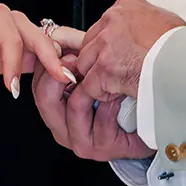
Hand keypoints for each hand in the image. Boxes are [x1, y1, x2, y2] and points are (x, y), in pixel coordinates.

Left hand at [0, 4, 76, 98]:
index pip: (12, 40)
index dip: (13, 64)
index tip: (11, 87)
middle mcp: (14, 21)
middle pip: (39, 39)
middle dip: (52, 59)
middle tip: (63, 81)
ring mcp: (22, 34)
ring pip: (48, 46)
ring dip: (59, 63)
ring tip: (71, 83)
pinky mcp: (25, 49)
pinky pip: (44, 58)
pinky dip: (55, 68)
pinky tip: (64, 84)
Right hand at [33, 59, 155, 162]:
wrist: (147, 124)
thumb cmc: (118, 96)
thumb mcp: (90, 67)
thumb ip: (69, 51)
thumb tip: (53, 36)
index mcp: (56, 110)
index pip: (38, 86)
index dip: (47, 66)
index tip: (61, 50)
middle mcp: (62, 128)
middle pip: (45, 100)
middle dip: (61, 75)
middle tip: (75, 60)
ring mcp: (79, 141)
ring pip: (72, 109)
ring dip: (89, 89)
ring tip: (103, 77)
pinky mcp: (100, 149)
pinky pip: (100, 121)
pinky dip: (111, 104)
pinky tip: (119, 95)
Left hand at [72, 0, 184, 105]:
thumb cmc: (184, 47)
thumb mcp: (166, 21)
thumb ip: (146, 23)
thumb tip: (145, 31)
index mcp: (126, 5)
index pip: (104, 25)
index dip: (110, 46)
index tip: (120, 57)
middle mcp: (112, 19)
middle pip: (90, 43)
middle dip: (99, 61)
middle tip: (116, 74)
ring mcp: (107, 43)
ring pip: (86, 63)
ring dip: (98, 78)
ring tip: (119, 86)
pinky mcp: (104, 68)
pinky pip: (90, 86)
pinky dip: (101, 94)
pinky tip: (118, 95)